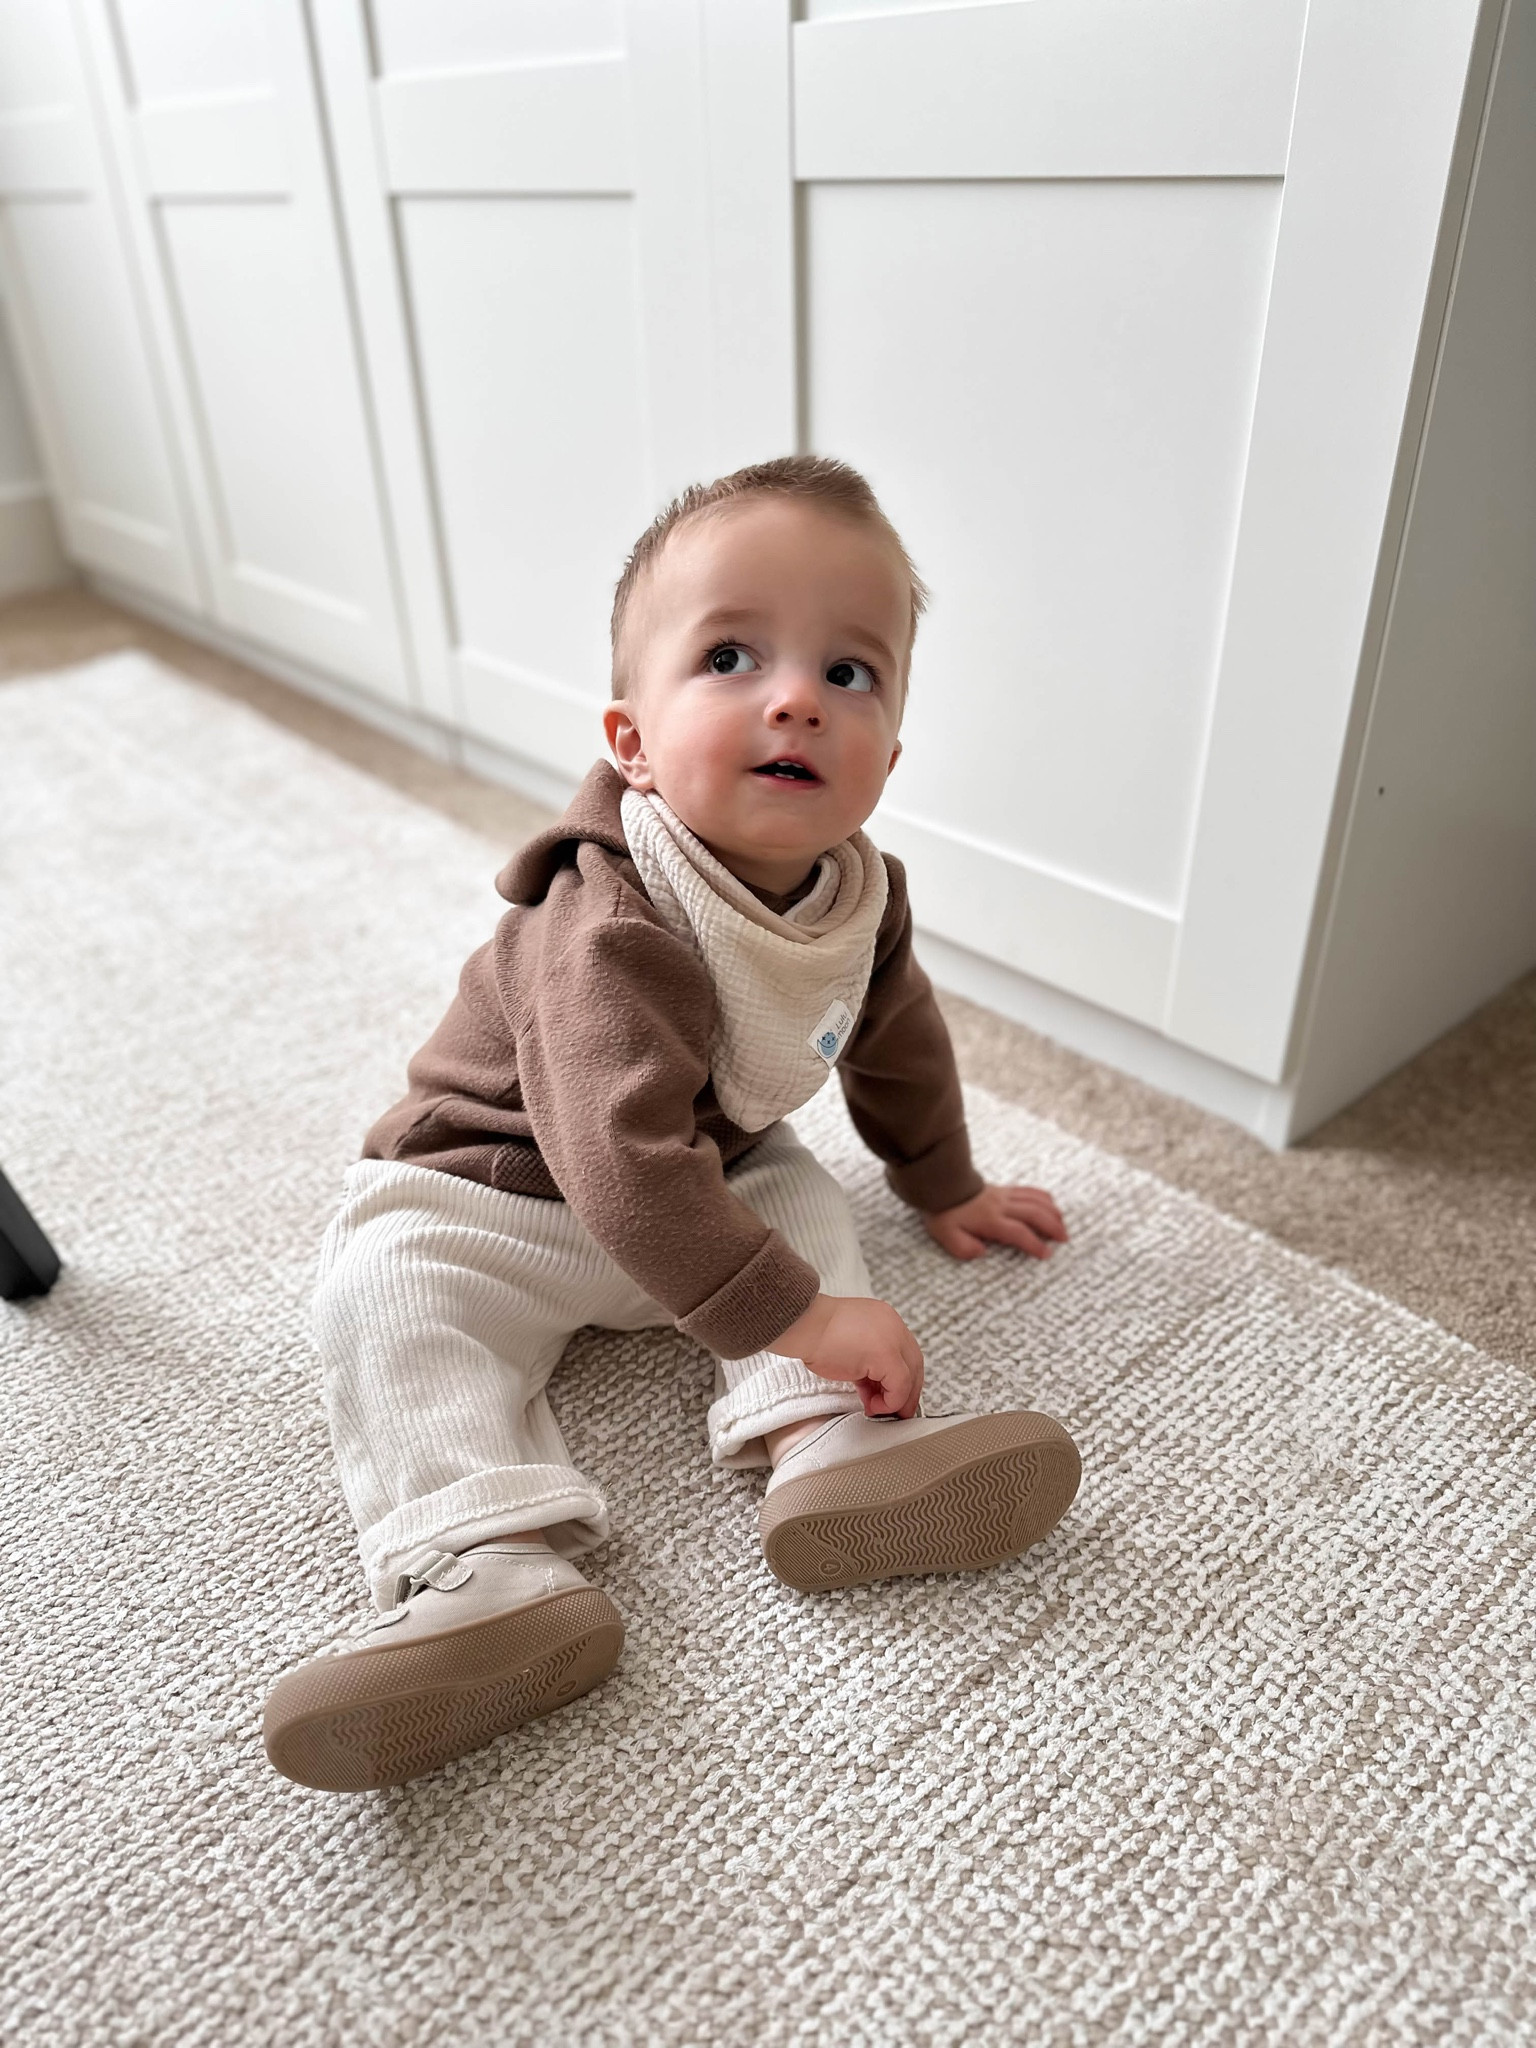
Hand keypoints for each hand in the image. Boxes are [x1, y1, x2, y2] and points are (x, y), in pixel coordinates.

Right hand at [771, 1294, 923, 1416]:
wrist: (805, 1325)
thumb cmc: (817, 1334)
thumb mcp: (851, 1345)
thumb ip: (868, 1363)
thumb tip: (875, 1388)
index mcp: (885, 1319)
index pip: (905, 1353)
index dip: (902, 1378)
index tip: (891, 1395)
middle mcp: (893, 1326)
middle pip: (914, 1364)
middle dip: (906, 1392)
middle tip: (895, 1410)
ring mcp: (893, 1338)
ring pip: (911, 1375)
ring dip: (897, 1399)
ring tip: (879, 1409)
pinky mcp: (887, 1354)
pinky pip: (900, 1385)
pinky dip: (890, 1401)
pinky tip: (873, 1406)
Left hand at [923, 1182, 1067, 1262]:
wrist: (941, 1187)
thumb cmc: (944, 1214)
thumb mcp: (946, 1235)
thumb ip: (963, 1247)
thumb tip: (981, 1252)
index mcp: (989, 1219)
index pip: (1017, 1231)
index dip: (1034, 1243)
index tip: (1046, 1254)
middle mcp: (1000, 1206)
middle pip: (1034, 1213)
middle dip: (1052, 1226)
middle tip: (1064, 1240)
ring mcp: (1004, 1195)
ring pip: (1035, 1200)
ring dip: (1052, 1212)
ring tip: (1062, 1225)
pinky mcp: (1004, 1189)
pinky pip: (1029, 1190)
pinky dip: (1044, 1197)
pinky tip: (1051, 1206)